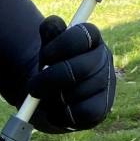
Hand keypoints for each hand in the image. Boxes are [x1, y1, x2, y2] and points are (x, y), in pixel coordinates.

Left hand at [26, 15, 115, 129]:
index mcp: (91, 38)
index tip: (44, 56)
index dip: (61, 46)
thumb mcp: (46, 48)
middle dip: (51, 79)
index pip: (82, 36)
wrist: (49, 96)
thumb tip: (52, 24)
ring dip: (55, 98)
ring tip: (48, 98)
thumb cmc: (49, 67)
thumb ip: (48, 33)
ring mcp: (106, 83)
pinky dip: (64, 115)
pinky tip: (57, 111)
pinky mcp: (103, 107)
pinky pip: (84, 112)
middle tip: (33, 87)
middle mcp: (103, 58)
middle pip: (79, 68)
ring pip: (78, 92)